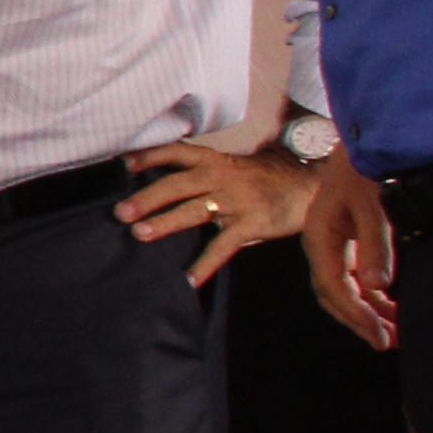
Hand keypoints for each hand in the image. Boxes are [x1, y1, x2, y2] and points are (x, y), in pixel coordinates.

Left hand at [120, 141, 314, 288]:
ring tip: (141, 233)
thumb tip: (157, 188)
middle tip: (121, 212)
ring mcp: (238, 200)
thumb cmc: (264, 178)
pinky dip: (205, 264)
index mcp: (214, 161)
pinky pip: (224, 246)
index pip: (177, 152)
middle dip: (148, 197)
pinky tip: (189, 279)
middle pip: (178, 184)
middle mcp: (222, 177)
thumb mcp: (231, 167)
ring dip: (166, 222)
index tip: (122, 165)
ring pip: (196, 210)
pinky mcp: (252, 223)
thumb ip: (200, 174)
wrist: (310, 188)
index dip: (149, 156)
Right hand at [305, 149, 398, 349]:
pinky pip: (354, 276)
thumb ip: (375, 245)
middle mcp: (322, 245)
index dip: (356, 313)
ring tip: (395, 330)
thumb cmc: (365, 170)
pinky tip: (390, 304)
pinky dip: (371, 293)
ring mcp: (333, 244)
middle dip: (358, 319)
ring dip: (368, 310)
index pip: (334, 286)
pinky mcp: (346, 241)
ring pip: (344, 287)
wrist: (362, 144)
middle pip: (333, 294)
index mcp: (320, 238)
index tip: (379, 334)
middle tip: (385, 342)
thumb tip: (376, 286)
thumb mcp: (374, 206)